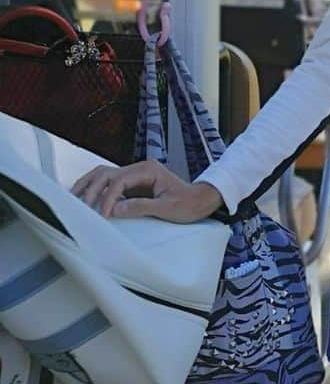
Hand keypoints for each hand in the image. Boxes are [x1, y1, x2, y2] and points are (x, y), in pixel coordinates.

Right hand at [72, 159, 224, 222]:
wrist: (202, 200)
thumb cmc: (188, 204)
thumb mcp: (167, 208)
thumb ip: (140, 207)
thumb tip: (114, 210)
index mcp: (148, 170)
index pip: (119, 182)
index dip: (108, 199)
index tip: (103, 216)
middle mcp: (140, 168)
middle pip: (106, 173)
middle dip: (92, 190)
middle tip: (81, 208)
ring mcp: (136, 174)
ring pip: (104, 174)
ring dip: (89, 186)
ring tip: (74, 199)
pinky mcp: (133, 183)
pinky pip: (110, 183)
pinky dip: (96, 189)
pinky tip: (86, 198)